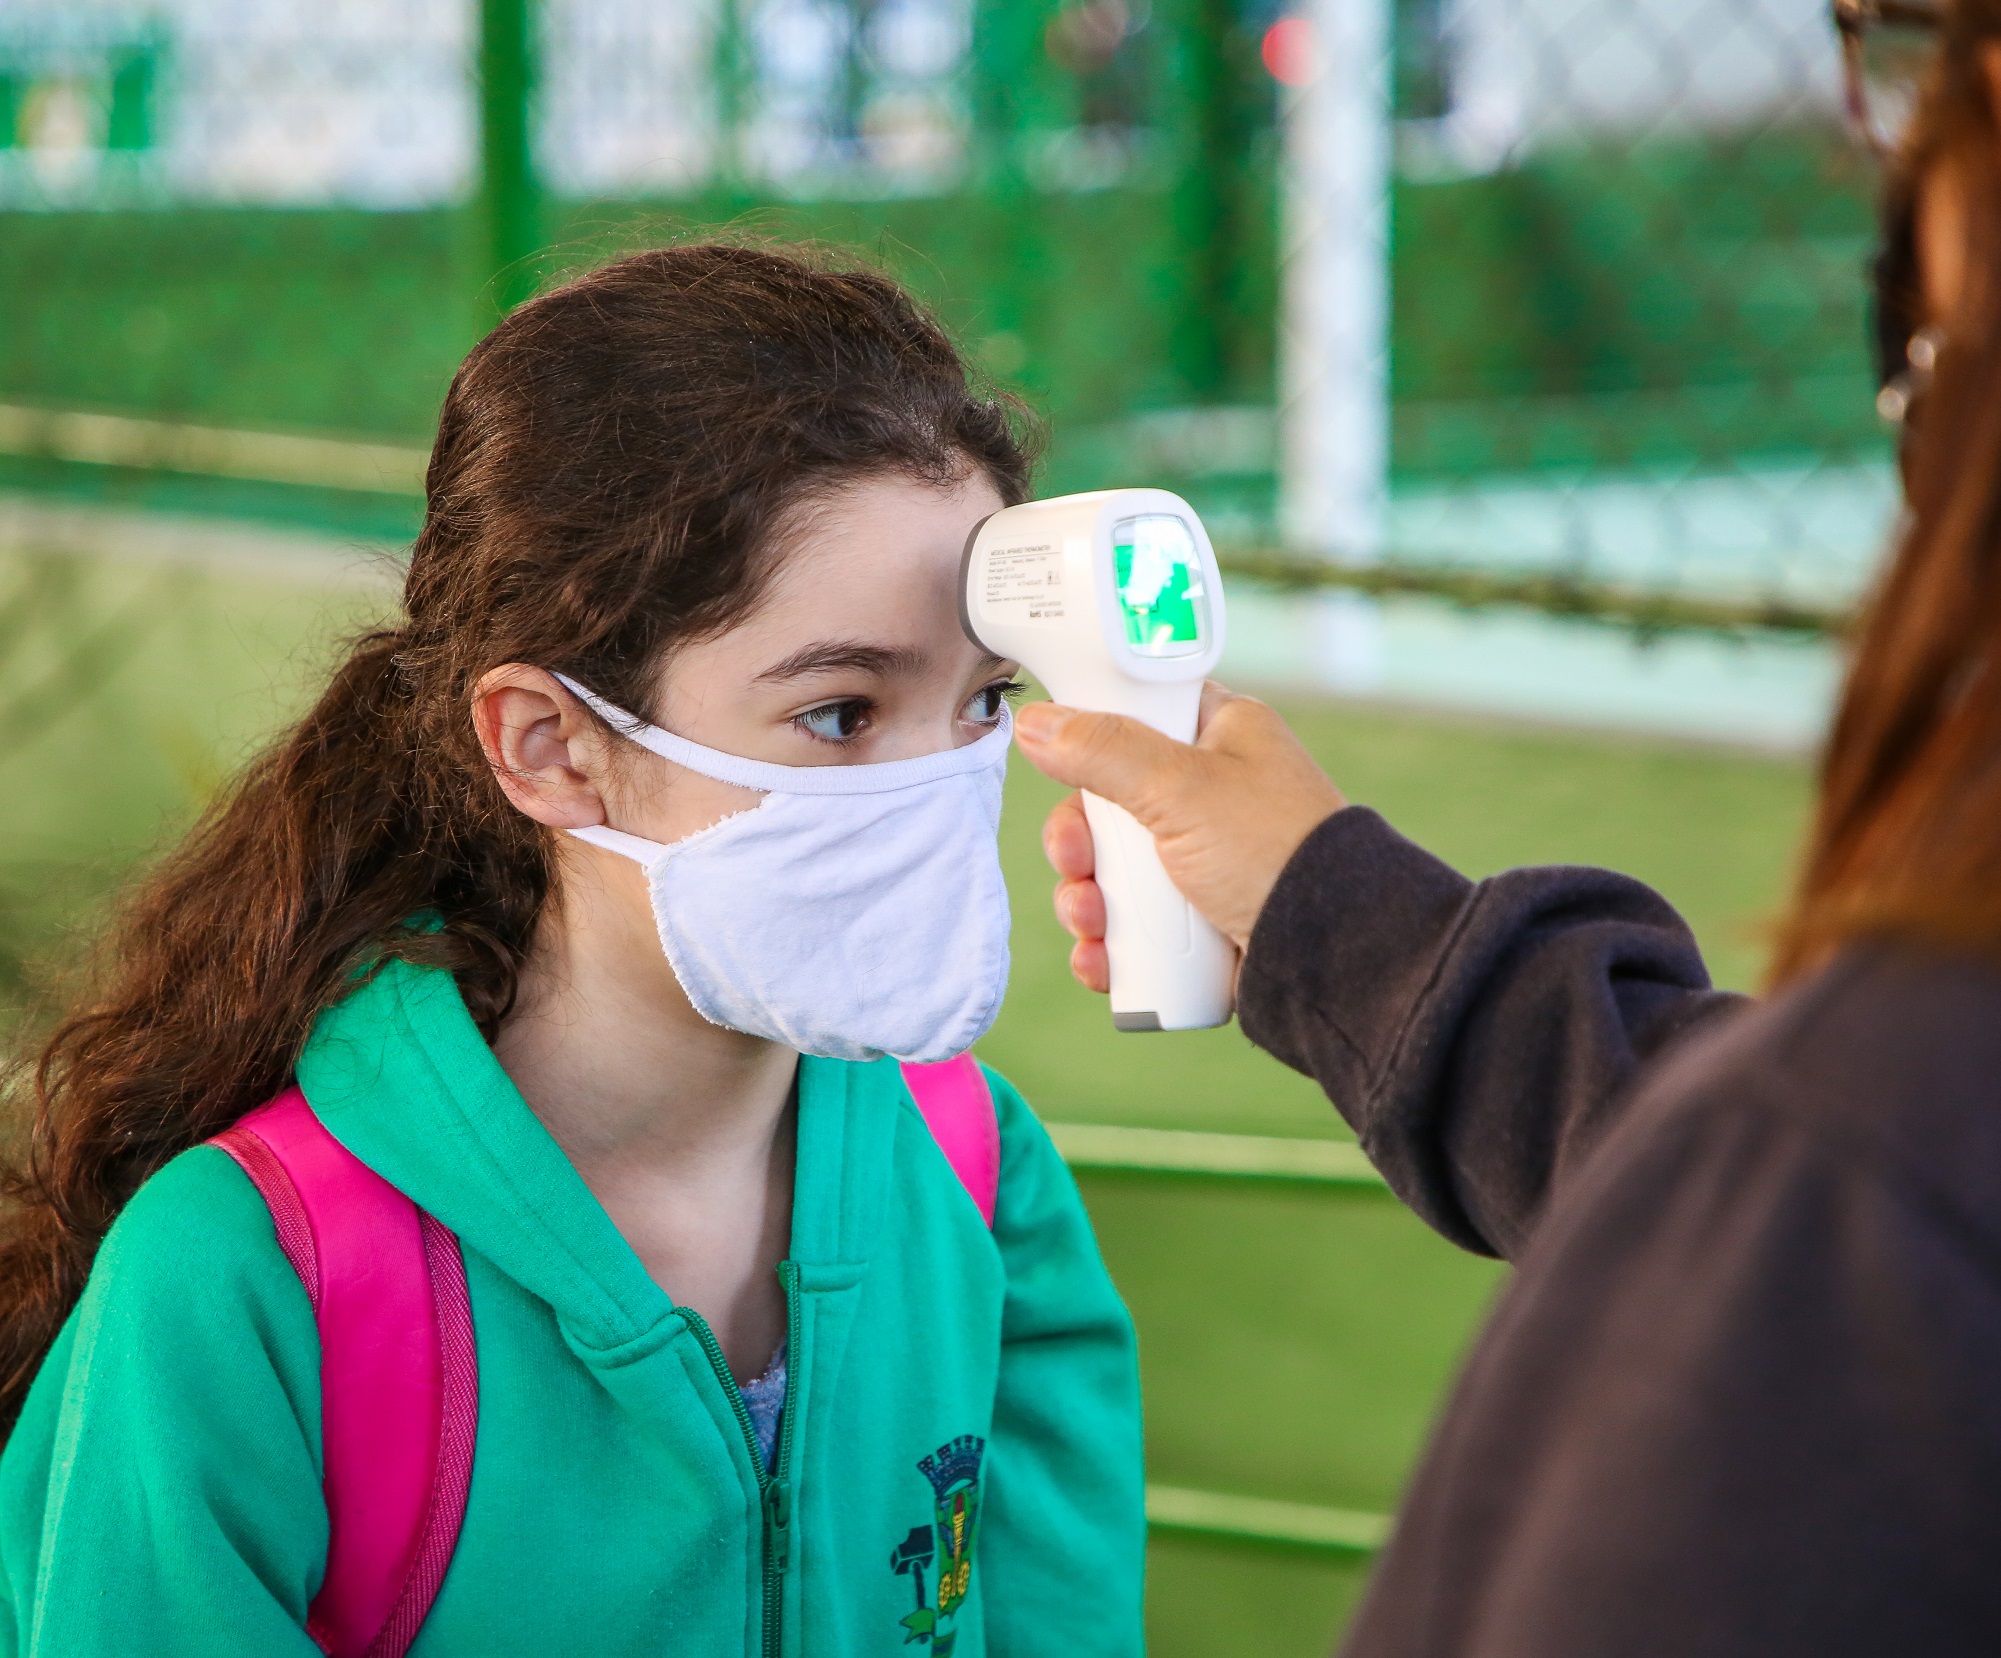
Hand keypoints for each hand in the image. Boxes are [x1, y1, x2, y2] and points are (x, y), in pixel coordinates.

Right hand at [1013, 684, 1347, 992]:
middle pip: (1110, 805)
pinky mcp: (1203, 917)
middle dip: (1079, 847)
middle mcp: (1214, 793)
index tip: (1067, 773)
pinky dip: (1110, 943)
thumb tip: (1037, 723)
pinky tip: (1101, 959)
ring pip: (1116, 870)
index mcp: (1221, 735)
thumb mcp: (1180, 788)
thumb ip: (1103, 750)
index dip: (1092, 746)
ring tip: (1092, 927)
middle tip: (1076, 865)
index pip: (1137, 715)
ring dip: (1087, 901)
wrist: (1334, 956)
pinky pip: (1135, 924)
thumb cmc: (1276, 853)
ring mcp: (1207, 858)